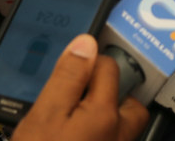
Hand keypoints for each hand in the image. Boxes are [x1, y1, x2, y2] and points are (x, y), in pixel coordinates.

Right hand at [11, 35, 148, 140]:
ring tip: (78, 117)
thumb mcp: (45, 114)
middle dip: (110, 94)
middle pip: (129, 104)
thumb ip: (68, 78)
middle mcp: (118, 137)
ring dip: (106, 118)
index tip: (70, 68)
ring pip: (122, 128)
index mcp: (105, 116)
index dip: (87, 62)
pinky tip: (74, 138)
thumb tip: (86, 44)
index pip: (108, 68)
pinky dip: (97, 137)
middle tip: (83, 93)